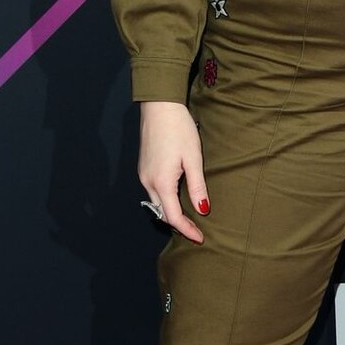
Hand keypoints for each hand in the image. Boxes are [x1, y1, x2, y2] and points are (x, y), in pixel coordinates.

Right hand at [138, 102, 209, 242]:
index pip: (173, 217)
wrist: (159, 106)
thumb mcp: (193, 158)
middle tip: (197, 230)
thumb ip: (197, 187)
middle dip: (178, 224)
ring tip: (190, 217)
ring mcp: (143, 175)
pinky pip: (154, 192)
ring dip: (171, 212)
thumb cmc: (179, 129)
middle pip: (162, 213)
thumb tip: (202, 210)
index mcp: (161, 182)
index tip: (200, 238)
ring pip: (157, 203)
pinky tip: (178, 197)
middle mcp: (147, 182)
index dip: (187, 230)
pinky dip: (166, 200)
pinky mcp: (143, 168)